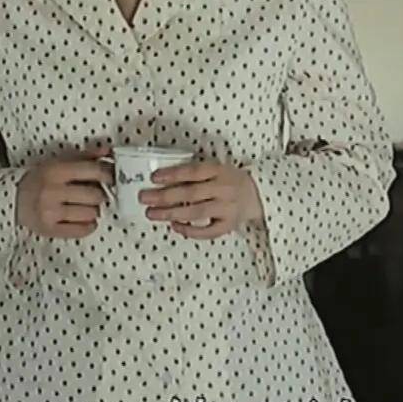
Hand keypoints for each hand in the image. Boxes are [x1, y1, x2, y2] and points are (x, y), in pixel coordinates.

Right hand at [16, 148, 112, 238]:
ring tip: (85, 206)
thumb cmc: (42, 178)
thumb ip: (86, 156)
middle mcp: (52, 191)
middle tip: (94, 194)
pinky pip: (81, 230)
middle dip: (99, 195)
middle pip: (95, 196)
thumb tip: (108, 152)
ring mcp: (50, 212)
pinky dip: (88, 225)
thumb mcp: (60, 162)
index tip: (110, 178)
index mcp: (56, 171)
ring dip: (93, 211)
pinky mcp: (49, 229)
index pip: (94, 171)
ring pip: (91, 214)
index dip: (108, 175)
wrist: (15, 197)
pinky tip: (83, 219)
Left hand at [142, 160, 263, 239]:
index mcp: (220, 171)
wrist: (257, 195)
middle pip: (191, 193)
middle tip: (145, 198)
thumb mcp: (216, 169)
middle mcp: (225, 189)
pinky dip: (190, 230)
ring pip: (196, 213)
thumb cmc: (229, 181)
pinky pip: (208, 231)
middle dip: (165, 197)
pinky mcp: (229, 225)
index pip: (194, 171)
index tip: (154, 178)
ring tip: (152, 214)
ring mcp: (228, 208)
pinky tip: (175, 226)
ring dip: (171, 214)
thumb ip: (195, 174)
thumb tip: (162, 180)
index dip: (173, 174)